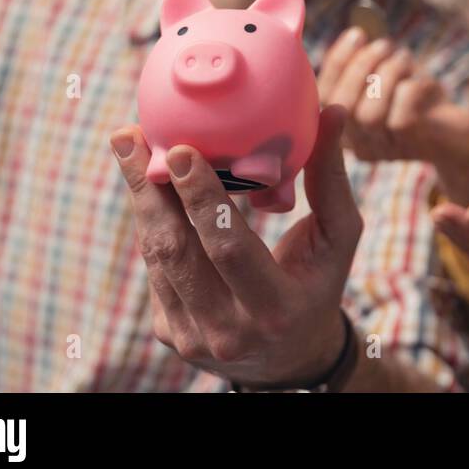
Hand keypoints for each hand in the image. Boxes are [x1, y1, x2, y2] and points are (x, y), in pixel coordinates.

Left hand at [109, 105, 361, 387]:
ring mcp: (191, 337)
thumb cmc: (319, 282)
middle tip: (133, 136)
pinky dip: (150, 222)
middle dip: (150, 188)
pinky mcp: (168, 334)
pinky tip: (146, 186)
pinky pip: (154, 267)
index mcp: (274, 308)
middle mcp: (227, 330)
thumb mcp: (339, 238)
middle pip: (176, 250)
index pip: (228, 248)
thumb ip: (331, 179)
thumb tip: (333, 112)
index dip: (201, 199)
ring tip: (129, 148)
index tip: (179, 152)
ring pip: (156, 255)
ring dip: (141, 198)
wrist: (290, 356)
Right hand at [317, 27, 468, 173]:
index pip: (324, 97)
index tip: (356, 34)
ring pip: (368, 114)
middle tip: (383, 44)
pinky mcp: (412, 147)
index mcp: (347, 125)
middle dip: (360, 67)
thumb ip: (375, 50)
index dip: (337, 63)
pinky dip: (410, 89)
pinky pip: (401, 118)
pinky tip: (422, 81)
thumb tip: (363, 17)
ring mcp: (384, 150)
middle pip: (341, 107)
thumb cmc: (421, 98)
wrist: (460, 132)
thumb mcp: (394, 72)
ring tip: (404, 58)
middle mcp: (360, 143)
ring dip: (387, 75)